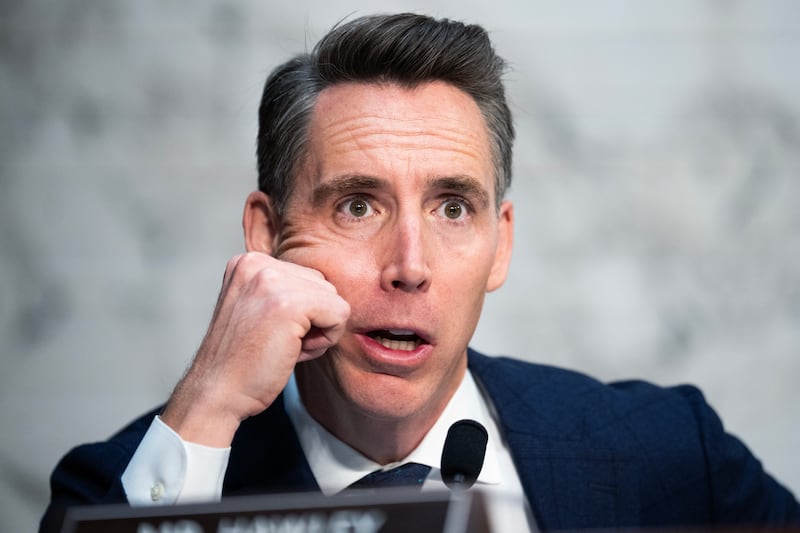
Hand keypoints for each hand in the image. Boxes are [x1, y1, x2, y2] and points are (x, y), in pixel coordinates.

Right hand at [160, 252, 349, 446]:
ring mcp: (272, 280)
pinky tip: (294, 352)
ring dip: (318, 331)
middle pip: (323, 285)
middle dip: (312, 319)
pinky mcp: (290, 303)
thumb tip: (329, 287)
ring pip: (334, 299)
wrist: (216, 393)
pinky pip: (340, 314)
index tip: (270, 332)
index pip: (307, 277)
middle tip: (277, 342)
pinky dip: (327, 340)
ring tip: (282, 346)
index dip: (300, 313)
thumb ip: (283, 289)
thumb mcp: (256, 308)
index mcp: (248, 261)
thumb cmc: (242, 361)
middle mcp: (257, 263)